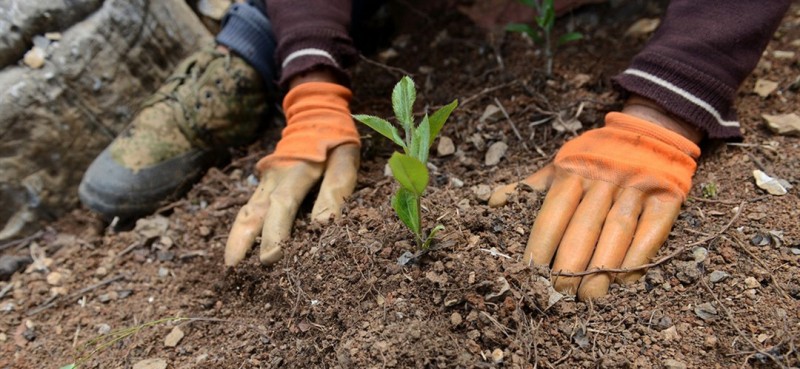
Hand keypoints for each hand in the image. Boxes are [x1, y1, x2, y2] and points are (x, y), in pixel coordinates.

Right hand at [224, 77, 359, 265]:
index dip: (276, 231)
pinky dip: (242, 228)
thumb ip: (335, 191)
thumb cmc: (334, 142)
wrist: (315, 114)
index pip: (283, 204)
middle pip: (255, 210)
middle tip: (235, 268)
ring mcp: (265, 180)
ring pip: (247, 210)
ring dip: (237, 236)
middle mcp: (275, 177)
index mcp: (297, 170)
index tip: (270, 258)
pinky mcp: (263, 184)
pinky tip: (239, 248)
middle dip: (243, 240)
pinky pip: (250, 207)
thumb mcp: (344, 161)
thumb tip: (323, 225)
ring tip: (230, 263)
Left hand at [489, 110, 700, 298]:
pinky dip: (637, 258)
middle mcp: (605, 178)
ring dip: (601, 269)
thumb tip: (492, 204)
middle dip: (569, 264)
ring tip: (588, 297)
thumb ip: (530, 187)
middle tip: (558, 293)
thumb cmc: (595, 158)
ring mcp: (637, 187)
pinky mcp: (666, 198)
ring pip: (617, 232)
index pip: (553, 213)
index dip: (541, 245)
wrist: (650, 132)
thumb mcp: (560, 164)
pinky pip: (651, 231)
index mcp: (573, 171)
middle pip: (584, 227)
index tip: (532, 272)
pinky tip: (623, 280)